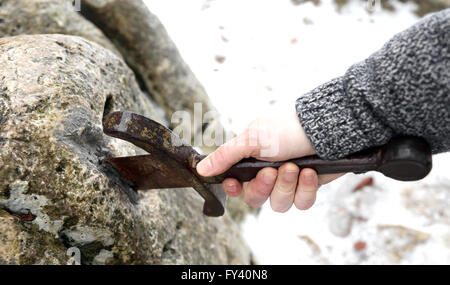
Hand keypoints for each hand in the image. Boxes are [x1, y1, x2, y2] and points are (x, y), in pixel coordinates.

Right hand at [197, 111, 343, 211]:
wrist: (325, 128)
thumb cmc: (286, 128)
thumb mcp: (252, 139)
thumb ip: (226, 156)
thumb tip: (200, 168)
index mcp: (250, 161)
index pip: (235, 186)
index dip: (234, 189)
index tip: (236, 183)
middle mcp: (267, 174)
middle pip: (255, 199)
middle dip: (264, 186)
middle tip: (273, 170)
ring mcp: (288, 183)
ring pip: (279, 204)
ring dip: (287, 186)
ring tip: (295, 167)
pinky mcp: (307, 188)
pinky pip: (302, 203)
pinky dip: (306, 189)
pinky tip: (309, 172)